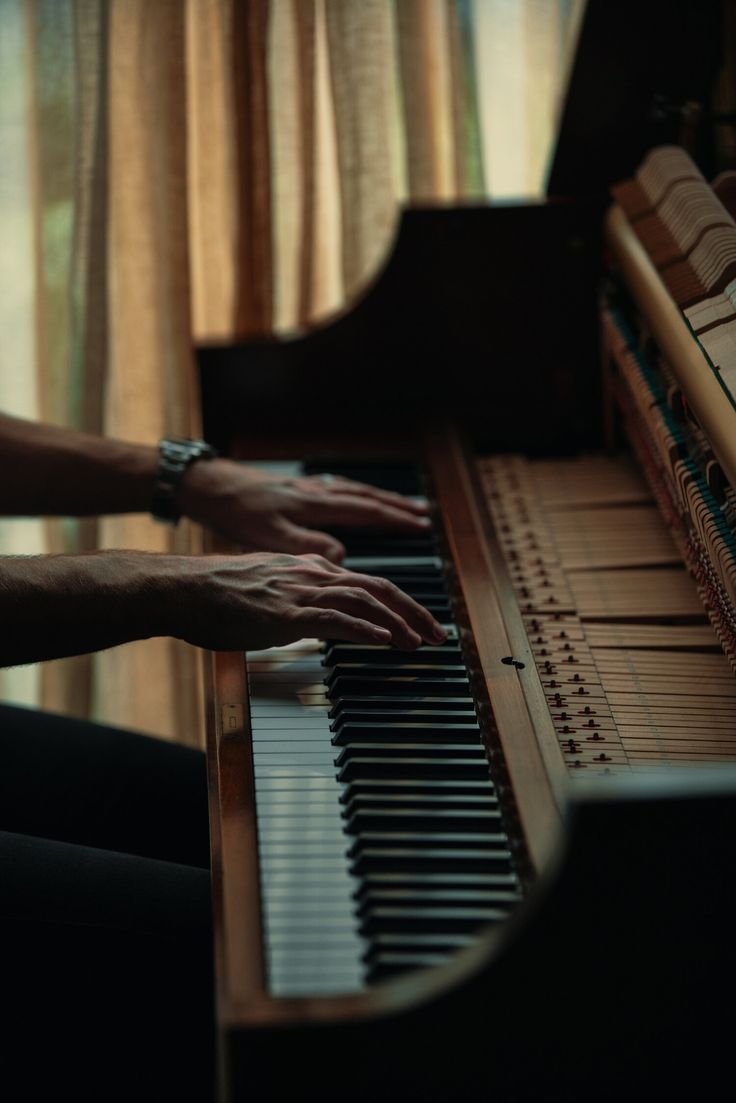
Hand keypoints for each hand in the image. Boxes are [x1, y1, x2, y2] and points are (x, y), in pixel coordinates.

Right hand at [162, 552, 446, 651]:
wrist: (180, 588)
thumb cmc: (214, 595)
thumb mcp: (265, 591)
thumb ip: (295, 599)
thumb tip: (313, 617)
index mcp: (308, 568)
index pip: (368, 582)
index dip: (401, 603)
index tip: (421, 623)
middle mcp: (310, 573)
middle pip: (377, 587)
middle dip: (414, 612)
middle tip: (438, 636)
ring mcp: (298, 591)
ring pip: (363, 601)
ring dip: (397, 623)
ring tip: (420, 642)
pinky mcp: (284, 613)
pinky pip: (334, 619)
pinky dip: (365, 629)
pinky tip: (385, 640)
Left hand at [178, 459, 430, 560]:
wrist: (208, 486)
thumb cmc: (235, 513)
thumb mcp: (269, 536)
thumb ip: (308, 546)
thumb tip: (344, 555)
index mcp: (315, 504)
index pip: (366, 510)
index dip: (395, 519)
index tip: (421, 525)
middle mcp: (316, 492)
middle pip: (366, 497)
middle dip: (398, 508)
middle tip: (426, 516)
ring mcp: (306, 489)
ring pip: (353, 491)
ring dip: (381, 499)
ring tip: (403, 506)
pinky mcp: (294, 490)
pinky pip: (337, 490)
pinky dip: (356, 494)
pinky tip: (355, 499)